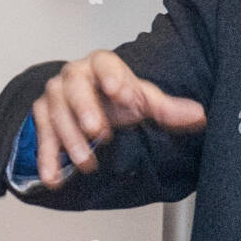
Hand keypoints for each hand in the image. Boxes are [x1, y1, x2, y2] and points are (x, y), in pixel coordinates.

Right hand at [32, 49, 206, 185]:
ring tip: (86, 162)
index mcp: (101, 65)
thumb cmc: (116, 98)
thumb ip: (168, 109)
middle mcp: (75, 76)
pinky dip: (47, 159)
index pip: (105, 64)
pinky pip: (42, 137)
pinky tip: (53, 177)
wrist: (86, 104)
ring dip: (70, 140)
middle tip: (97, 131)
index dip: (113, 76)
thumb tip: (198, 116)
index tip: (123, 93)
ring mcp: (55, 96)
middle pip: (74, 86)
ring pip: (57, 113)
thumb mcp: (143, 101)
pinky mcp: (42, 117)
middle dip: (85, 109)